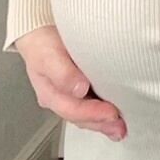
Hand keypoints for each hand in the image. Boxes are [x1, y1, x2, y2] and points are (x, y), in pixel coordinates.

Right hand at [14, 25, 126, 141]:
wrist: (38, 31)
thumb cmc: (42, 43)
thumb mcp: (49, 56)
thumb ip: (62, 73)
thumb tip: (79, 89)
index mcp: (50, 95)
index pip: (73, 110)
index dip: (93, 114)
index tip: (111, 113)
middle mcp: (60, 99)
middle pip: (81, 118)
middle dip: (101, 124)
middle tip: (120, 127)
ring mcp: (69, 95)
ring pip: (86, 115)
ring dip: (103, 121)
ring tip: (120, 125)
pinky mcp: (78, 88)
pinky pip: (91, 104)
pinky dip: (102, 111)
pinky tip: (113, 112)